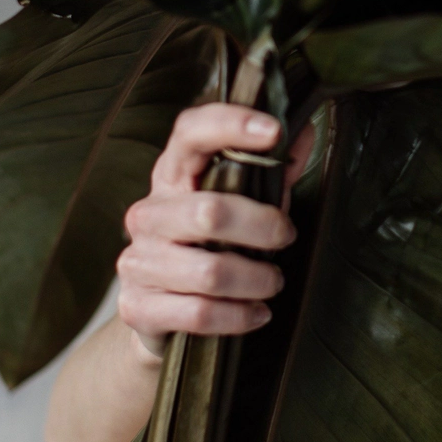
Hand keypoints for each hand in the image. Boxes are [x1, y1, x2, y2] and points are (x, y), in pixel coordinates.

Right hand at [116, 104, 311, 346]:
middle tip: (285, 237)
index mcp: (172, 176)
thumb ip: (270, 171)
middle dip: (262, 228)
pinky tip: (256, 313)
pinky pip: (199, 313)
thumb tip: (305, 130)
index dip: (231, 124)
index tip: (274, 132)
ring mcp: (137, 261)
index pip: (191, 133)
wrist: (157, 313)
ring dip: (256, 280)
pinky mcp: (137, 306)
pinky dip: (238, 316)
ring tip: (273, 282)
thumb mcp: (237, 204)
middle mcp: (148, 213)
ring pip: (210, 271)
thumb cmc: (207, 246)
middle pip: (210, 212)